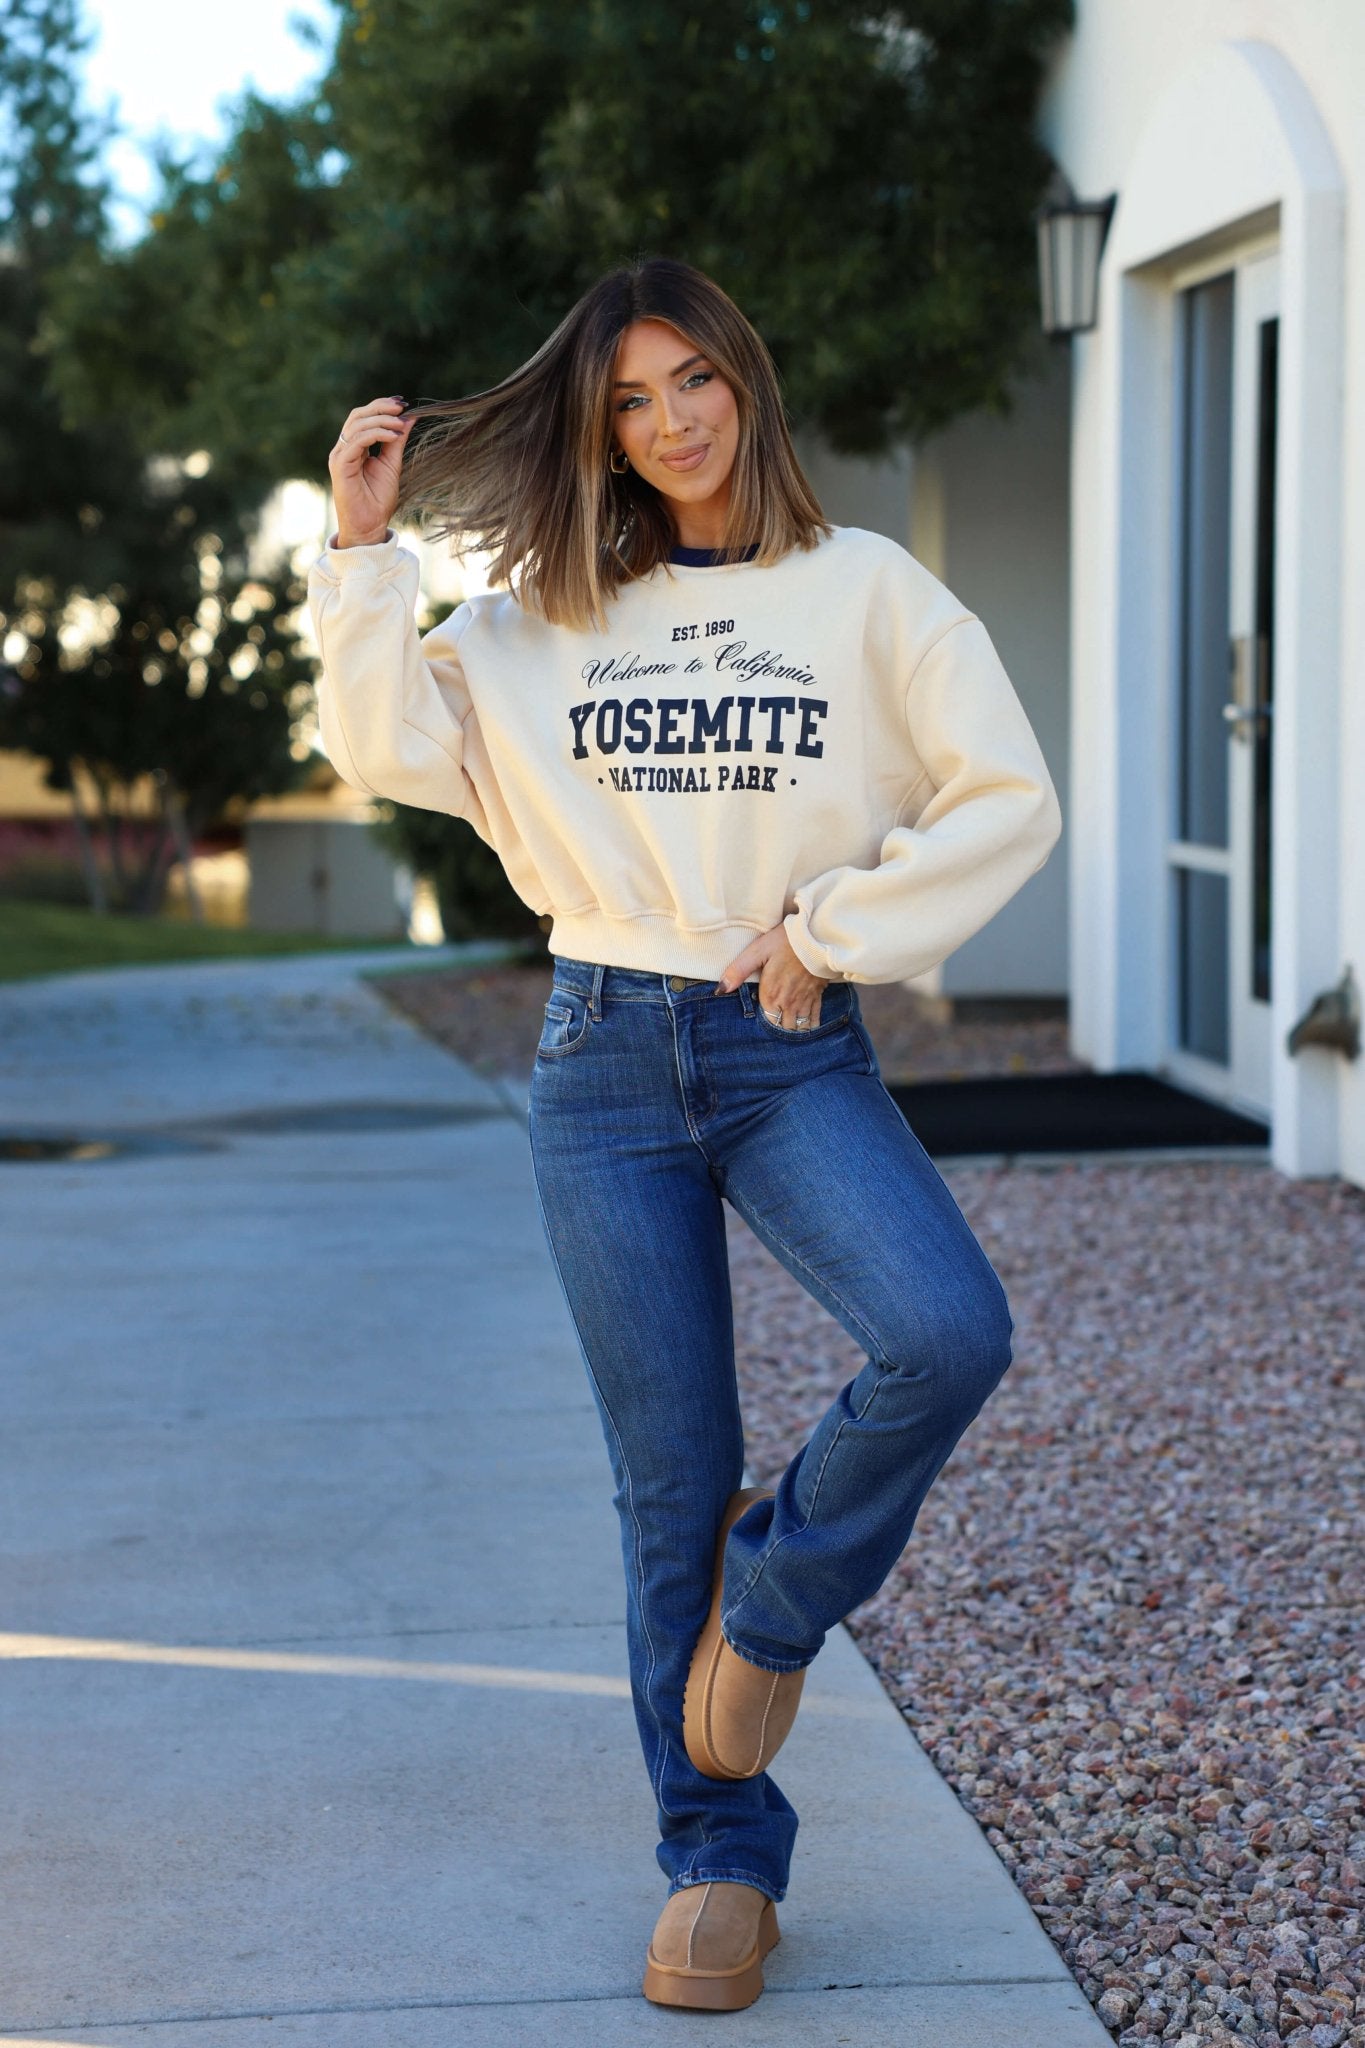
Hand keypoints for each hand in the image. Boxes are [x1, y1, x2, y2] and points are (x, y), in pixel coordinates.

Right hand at [328, 394, 414, 546]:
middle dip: (380, 408)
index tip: (402, 403)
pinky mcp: (340, 465)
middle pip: (358, 415)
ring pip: (356, 425)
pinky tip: (393, 436)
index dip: (381, 406)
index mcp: (354, 446)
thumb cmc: (378, 500)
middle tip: (401, 407)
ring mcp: (340, 455)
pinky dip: (376, 434)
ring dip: (381, 421)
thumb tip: (409, 417)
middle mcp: (344, 448)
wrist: (370, 526)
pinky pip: (356, 441)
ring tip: (400, 424)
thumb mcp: (392, 464)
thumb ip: (396, 441)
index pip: (364, 417)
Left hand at [715, 923, 827, 1028]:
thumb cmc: (785, 941)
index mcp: (771, 996)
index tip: (760, 1027)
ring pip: (800, 1028)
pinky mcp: (818, 995)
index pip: (766, 1023)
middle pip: (783, 1029)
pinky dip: (810, 1026)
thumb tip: (720, 990)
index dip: (763, 1027)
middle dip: (778, 1032)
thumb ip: (738, 972)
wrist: (818, 934)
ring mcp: (805, 1001)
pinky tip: (807, 1029)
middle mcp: (788, 1003)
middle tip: (774, 1032)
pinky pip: (814, 1018)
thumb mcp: (757, 951)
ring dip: (794, 1032)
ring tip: (788, 1032)